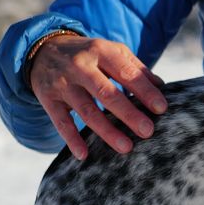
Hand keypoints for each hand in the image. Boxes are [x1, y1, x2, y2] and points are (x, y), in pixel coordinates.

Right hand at [27, 34, 167, 159]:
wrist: (42, 49)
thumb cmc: (89, 55)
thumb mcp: (111, 52)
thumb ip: (135, 68)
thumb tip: (161, 87)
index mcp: (100, 51)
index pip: (126, 73)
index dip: (144, 91)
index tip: (162, 109)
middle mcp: (80, 66)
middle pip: (106, 93)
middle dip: (128, 113)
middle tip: (148, 131)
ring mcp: (62, 83)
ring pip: (87, 110)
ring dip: (106, 131)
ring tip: (126, 148)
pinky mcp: (48, 98)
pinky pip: (60, 121)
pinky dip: (71, 139)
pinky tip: (84, 155)